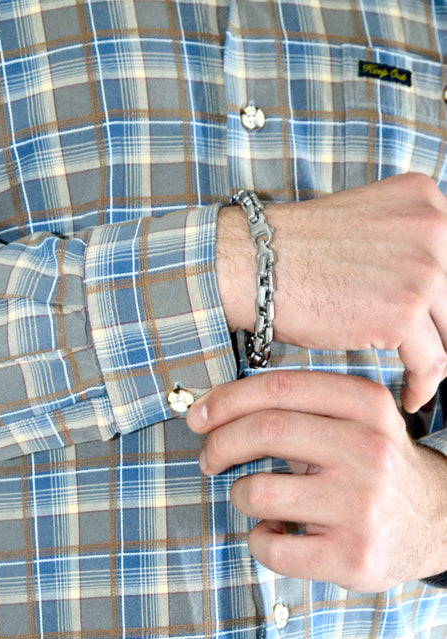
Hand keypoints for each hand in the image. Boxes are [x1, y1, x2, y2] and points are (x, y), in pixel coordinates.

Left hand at [187, 370, 446, 591]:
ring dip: (239, 494)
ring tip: (255, 498)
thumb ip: (300, 407)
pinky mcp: (353, 557)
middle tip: (209, 458)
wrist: (436, 523)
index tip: (199, 416)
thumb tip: (212, 410)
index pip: (278, 389)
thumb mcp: (356, 420)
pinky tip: (276, 532)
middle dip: (219, 445)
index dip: (225, 400)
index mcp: (366, 406)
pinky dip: (258, 539)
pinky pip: (270, 546)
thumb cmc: (373, 467)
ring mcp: (361, 506)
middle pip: (264, 431)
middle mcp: (369, 450)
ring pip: (256, 492)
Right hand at [216, 173, 446, 411]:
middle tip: (429, 356)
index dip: (446, 305)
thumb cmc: (296, 253)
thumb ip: (406, 243)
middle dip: (445, 333)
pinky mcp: (401, 311)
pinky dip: (423, 386)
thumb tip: (430, 288)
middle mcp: (434, 227)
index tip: (439, 327)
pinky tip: (409, 395)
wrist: (253, 265)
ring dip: (438, 363)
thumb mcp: (367, 227)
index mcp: (426, 200)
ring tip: (420, 379)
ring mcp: (422, 268)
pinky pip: (432, 363)